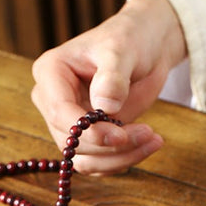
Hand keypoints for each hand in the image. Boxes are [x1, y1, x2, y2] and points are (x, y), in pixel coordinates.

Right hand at [31, 0, 186, 174]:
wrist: (146, 49)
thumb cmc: (129, 41)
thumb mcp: (121, 51)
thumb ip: (112, 77)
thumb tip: (104, 107)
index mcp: (52, 73)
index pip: (59, 113)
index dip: (88, 132)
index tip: (121, 136)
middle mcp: (54, 102)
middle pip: (72, 143)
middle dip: (111, 147)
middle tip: (148, 134)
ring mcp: (70, 125)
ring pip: (86, 161)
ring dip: (121, 159)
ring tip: (153, 140)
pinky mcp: (90, 141)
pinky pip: (101, 164)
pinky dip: (125, 160)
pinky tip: (148, 145)